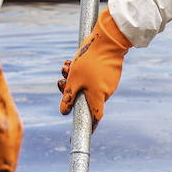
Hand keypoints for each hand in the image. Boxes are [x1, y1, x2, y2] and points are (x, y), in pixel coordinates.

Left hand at [58, 8, 131, 126]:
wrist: (108, 39)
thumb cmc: (89, 61)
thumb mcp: (73, 80)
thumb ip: (68, 97)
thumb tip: (63, 111)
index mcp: (98, 97)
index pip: (95, 118)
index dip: (90, 126)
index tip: (85, 132)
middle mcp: (106, 91)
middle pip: (86, 97)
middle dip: (72, 90)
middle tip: (61, 79)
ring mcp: (109, 81)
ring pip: (88, 84)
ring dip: (75, 78)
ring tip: (66, 65)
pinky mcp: (110, 71)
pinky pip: (94, 76)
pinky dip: (83, 71)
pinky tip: (74, 60)